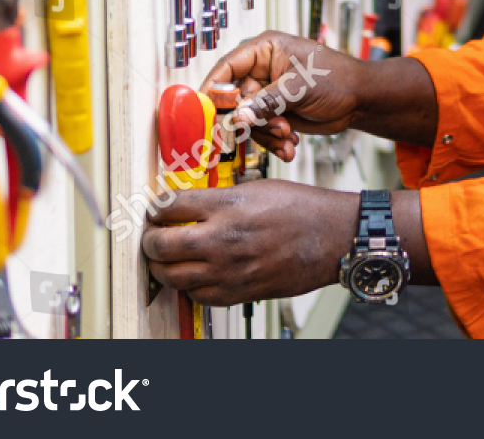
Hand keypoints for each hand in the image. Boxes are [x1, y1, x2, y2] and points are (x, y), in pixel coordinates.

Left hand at [143, 180, 356, 305]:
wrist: (333, 237)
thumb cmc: (303, 208)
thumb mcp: (257, 187)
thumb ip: (220, 197)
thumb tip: (191, 205)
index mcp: (228, 205)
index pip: (168, 207)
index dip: (155, 208)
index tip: (156, 210)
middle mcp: (223, 239)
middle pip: (160, 245)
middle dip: (150, 239)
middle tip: (154, 235)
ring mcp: (229, 270)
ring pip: (172, 276)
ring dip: (163, 266)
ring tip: (168, 257)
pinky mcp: (239, 292)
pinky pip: (196, 296)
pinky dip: (189, 285)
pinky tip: (195, 274)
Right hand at [200, 31, 360, 162]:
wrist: (360, 100)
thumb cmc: (338, 79)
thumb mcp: (300, 87)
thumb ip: (268, 101)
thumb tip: (240, 116)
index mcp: (265, 51)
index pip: (227, 67)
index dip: (213, 88)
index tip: (205, 110)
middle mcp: (262, 72)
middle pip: (235, 100)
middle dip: (254, 119)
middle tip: (275, 127)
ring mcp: (268, 94)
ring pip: (248, 120)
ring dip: (266, 134)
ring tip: (287, 137)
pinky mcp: (275, 113)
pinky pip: (261, 131)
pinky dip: (273, 142)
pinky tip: (290, 146)